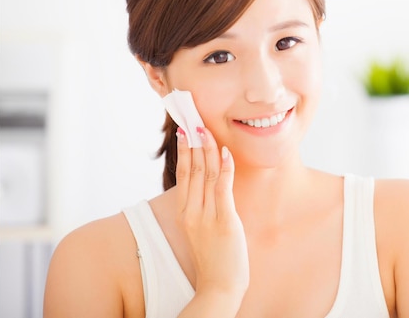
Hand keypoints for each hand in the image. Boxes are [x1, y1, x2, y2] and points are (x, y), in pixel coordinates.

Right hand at [175, 126, 248, 301]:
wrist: (219, 286)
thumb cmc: (213, 257)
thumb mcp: (201, 229)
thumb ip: (203, 207)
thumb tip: (210, 184)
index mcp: (184, 213)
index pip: (183, 175)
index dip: (184, 151)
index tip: (185, 132)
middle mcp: (191, 212)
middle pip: (192, 170)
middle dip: (194, 143)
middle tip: (195, 121)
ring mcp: (206, 216)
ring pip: (205, 175)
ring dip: (207, 150)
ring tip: (206, 130)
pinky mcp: (224, 221)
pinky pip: (222, 189)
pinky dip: (224, 168)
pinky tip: (225, 152)